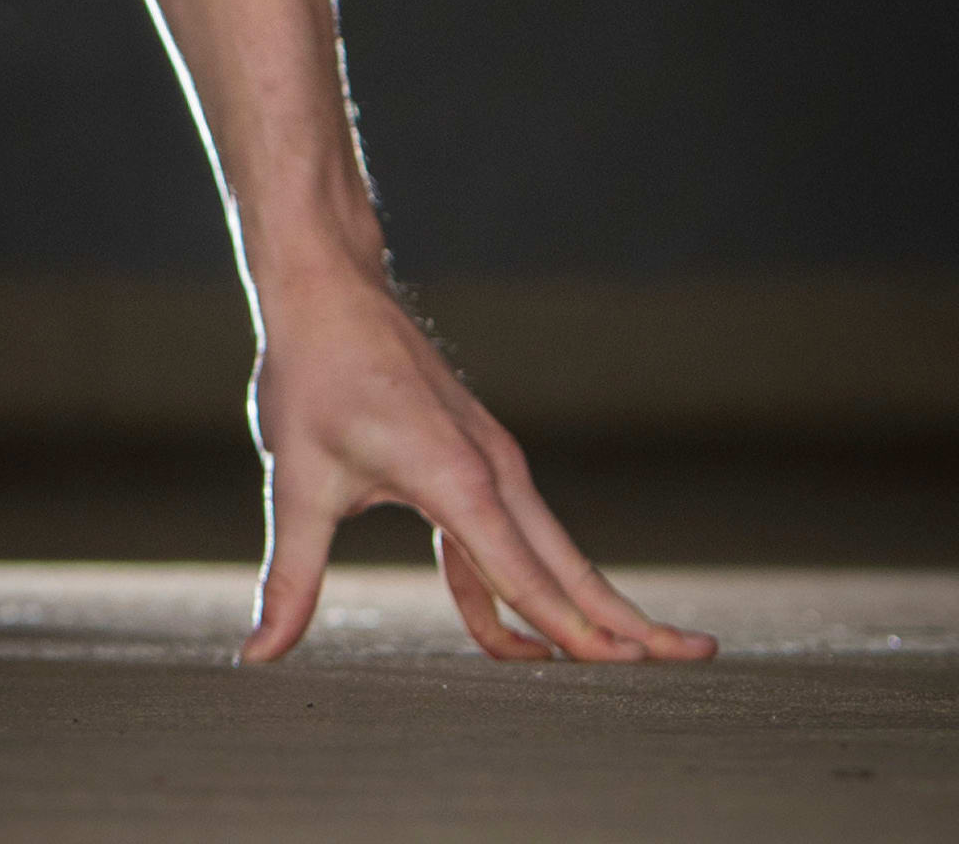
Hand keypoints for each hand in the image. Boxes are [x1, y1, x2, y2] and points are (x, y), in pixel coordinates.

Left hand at [242, 277, 715, 666]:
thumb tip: (258, 655)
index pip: (526, 576)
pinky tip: (516, 641)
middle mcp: (491, 472)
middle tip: (700, 656)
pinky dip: (517, 589)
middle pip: (568, 565)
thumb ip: (292, 577)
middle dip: (629, 620)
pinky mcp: (475, 462)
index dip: (577, 632)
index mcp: (458, 480)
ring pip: (547, 553)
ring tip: (643, 658)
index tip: (632, 670)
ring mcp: (489, 465)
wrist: (329, 288)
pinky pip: (507, 540)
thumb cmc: (313, 376)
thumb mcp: (296, 480)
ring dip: (586, 608)